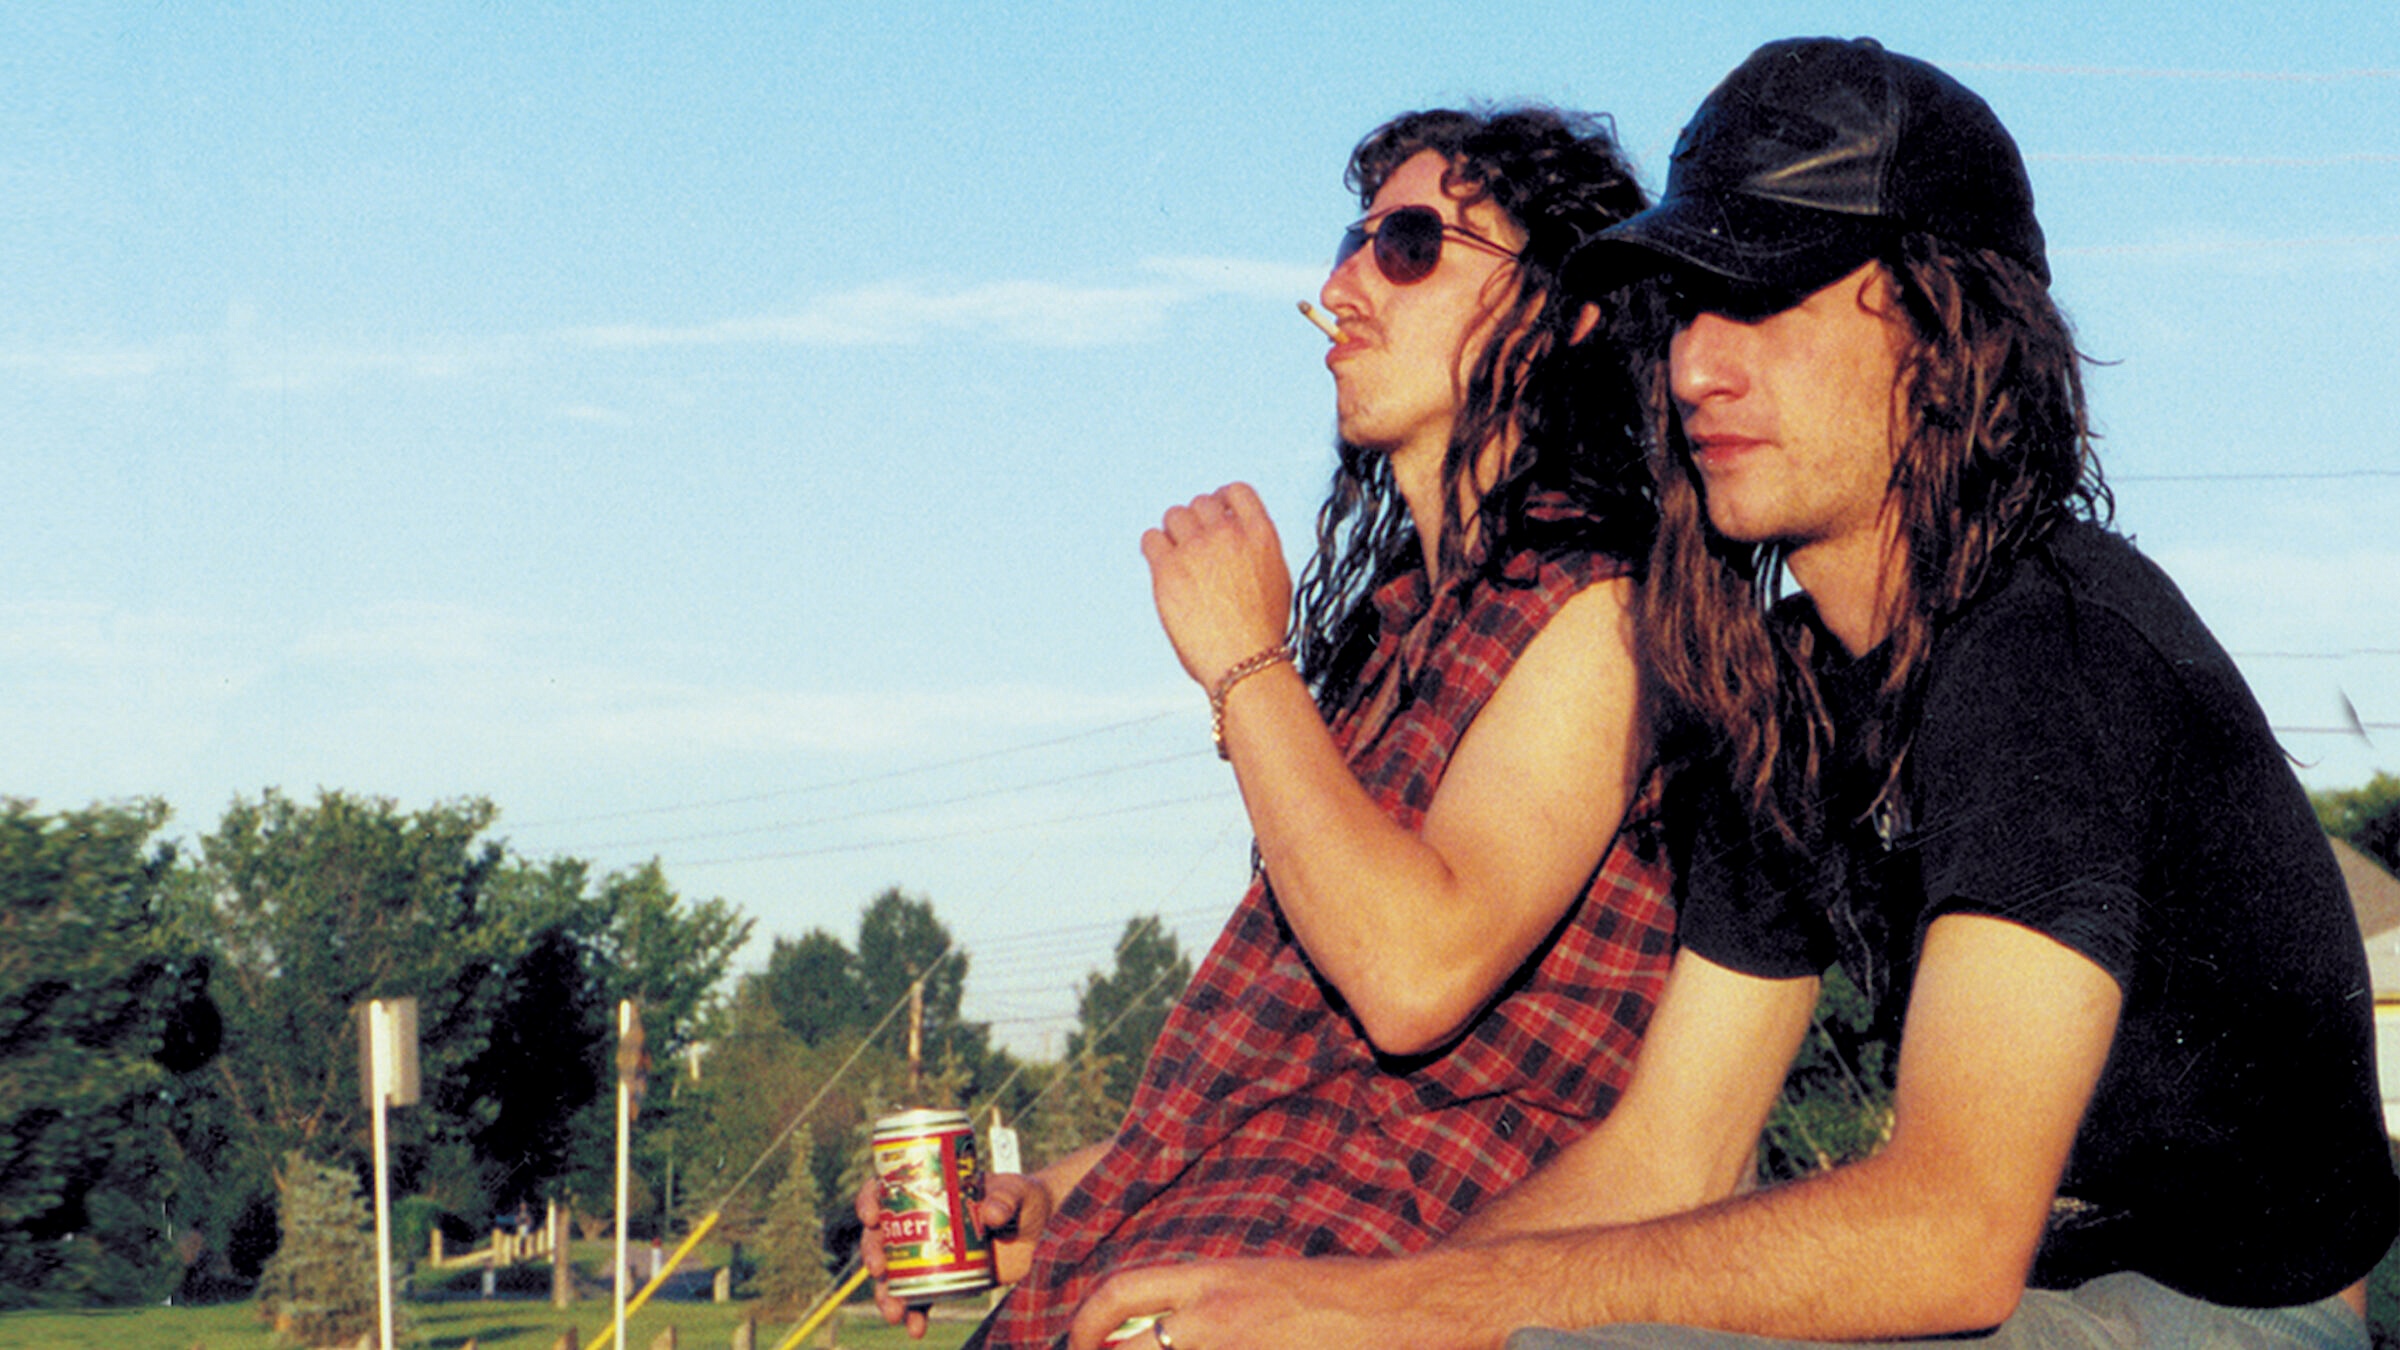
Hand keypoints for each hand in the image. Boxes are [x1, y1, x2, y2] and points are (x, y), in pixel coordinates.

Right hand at [855, 1168, 1060, 1335]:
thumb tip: (990, 1214)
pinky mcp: (947, 1280)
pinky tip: (915, 1329)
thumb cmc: (1027, 1200)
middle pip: (883, 1235)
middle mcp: (926, 1221)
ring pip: (895, 1273)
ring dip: (886, 1294)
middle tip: (879, 1268)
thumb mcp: (1018, 1192)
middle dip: (873, 1253)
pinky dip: (914, 1315)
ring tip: (894, 1312)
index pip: (890, 1188)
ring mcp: (933, 1253)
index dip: (871, 1200)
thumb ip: (1006, 1198)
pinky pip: (921, 1299)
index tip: (872, 1216)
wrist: (1046, 1232)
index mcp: (933, 1189)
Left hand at [1067, 1255, 1409, 1349]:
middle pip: (1125, 1348)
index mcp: (1210, 1278)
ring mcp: (1232, 1349)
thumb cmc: (1329, 1292)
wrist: (1388, 1307)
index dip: (1086, 1322)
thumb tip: (1161, 1324)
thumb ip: (1206, 1299)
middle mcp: (1212, 1314)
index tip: (1080, 1344)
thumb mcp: (1257, 1279)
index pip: (1121, 1290)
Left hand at [1140, 483, 1292, 690]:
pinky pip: (1151, 538)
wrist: (1245, 661)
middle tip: (1194, 542)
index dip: (1222, 499)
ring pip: (1174, 516)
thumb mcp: (1276, 579)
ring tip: (1177, 555)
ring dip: (1174, 532)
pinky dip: (1154, 546)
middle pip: (1201, 503)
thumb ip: (1255, 550)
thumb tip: (1238, 540)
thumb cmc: (1261, 633)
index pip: (1236, 492)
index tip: (1215, 509)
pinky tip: (1161, 563)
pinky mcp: (1168, 568)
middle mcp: (1227, 534)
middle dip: (1197, 520)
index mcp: (1260, 535)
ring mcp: (1196, 548)